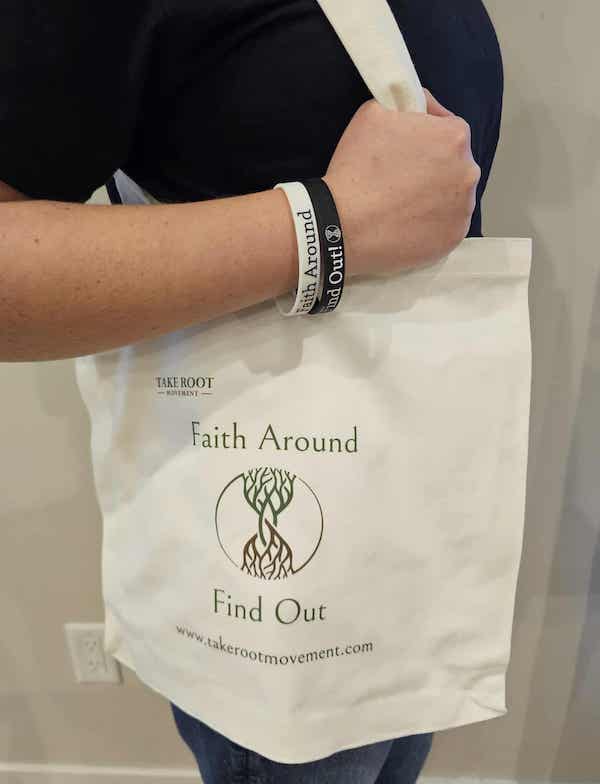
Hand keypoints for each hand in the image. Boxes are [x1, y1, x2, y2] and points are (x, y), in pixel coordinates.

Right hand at [323, 89, 480, 276]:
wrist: (345, 225)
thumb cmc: (357, 167)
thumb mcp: (373, 112)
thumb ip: (404, 105)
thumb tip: (416, 109)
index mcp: (454, 137)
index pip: (448, 125)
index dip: (426, 132)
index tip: (407, 143)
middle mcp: (468, 173)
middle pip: (454, 163)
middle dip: (433, 165)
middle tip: (402, 175)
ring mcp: (463, 210)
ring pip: (452, 196)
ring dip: (434, 195)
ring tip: (403, 202)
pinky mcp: (452, 239)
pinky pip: (445, 225)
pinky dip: (430, 223)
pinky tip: (406, 222)